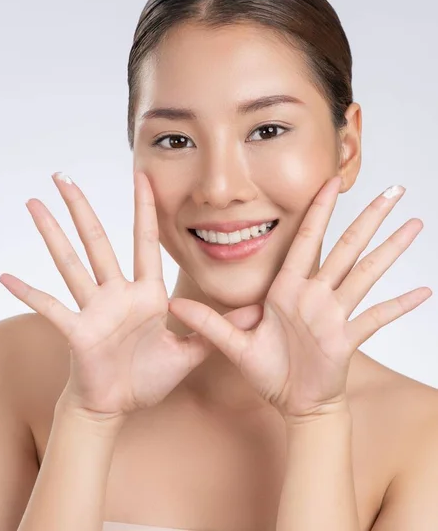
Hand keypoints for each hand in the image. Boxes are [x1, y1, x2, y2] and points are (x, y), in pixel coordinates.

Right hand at [0, 170, 262, 420]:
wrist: (119, 405)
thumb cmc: (149, 376)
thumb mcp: (190, 352)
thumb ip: (215, 329)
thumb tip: (255, 313)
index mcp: (146, 293)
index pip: (144, 241)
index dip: (144, 209)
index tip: (141, 176)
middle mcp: (117, 293)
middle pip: (98, 240)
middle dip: (82, 207)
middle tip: (63, 175)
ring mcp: (94, 309)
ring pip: (71, 262)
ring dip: (52, 234)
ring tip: (33, 204)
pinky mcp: (77, 330)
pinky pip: (51, 307)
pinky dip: (29, 293)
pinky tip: (5, 276)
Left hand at [168, 176, 431, 420]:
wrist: (292, 404)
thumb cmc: (269, 372)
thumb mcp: (235, 345)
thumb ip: (208, 323)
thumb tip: (173, 306)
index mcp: (288, 289)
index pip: (306, 239)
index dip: (318, 210)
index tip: (330, 181)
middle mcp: (315, 295)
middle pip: (346, 247)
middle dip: (368, 218)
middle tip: (393, 190)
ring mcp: (335, 314)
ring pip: (366, 273)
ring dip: (390, 249)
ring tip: (415, 225)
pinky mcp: (348, 338)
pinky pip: (376, 317)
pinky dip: (399, 304)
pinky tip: (423, 290)